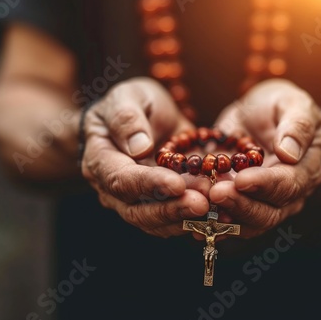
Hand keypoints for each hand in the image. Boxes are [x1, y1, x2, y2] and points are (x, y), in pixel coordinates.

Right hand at [81, 77, 208, 237]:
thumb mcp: (127, 97)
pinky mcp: (157, 205)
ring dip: (186, 218)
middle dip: (171, 210)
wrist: (143, 115)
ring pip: (156, 222)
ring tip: (216, 208)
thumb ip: (127, 118)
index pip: (121, 180)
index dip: (150, 184)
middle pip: (137, 211)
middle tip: (202, 204)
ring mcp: (134, 201)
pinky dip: (196, 221)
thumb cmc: (131, 102)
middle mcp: (113, 189)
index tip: (178, 184)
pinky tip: (220, 214)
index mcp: (100, 160)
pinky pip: (173, 221)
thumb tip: (139, 147)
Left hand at [212, 79, 320, 237]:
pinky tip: (193, 226)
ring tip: (201, 206)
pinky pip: (229, 222)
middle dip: (241, 205)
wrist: (260, 114)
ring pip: (247, 223)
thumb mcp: (293, 103)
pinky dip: (211, 225)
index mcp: (306, 169)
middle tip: (216, 193)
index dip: (264, 184)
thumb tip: (289, 153)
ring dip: (224, 218)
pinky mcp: (241, 204)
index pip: (289, 184)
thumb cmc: (281, 105)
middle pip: (268, 212)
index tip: (241, 179)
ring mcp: (264, 203)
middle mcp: (288, 194)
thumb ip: (297, 125)